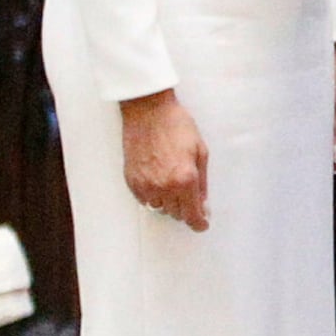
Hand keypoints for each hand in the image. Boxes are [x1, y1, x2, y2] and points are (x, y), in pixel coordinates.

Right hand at [121, 88, 211, 230]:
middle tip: (187, 191)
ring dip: (168, 201)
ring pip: (159, 209)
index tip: (201, 224)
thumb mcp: (200, 151)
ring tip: (170, 180)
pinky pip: (144, 200)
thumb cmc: (176, 125)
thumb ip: (203, 182)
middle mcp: (164, 187)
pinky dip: (152, 195)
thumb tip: (203, 203)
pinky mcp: (132, 181)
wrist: (148, 110)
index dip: (199, 223)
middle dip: (185, 207)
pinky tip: (157, 178)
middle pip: (176, 214)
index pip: (192, 215)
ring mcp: (146, 185)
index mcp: (185, 179)